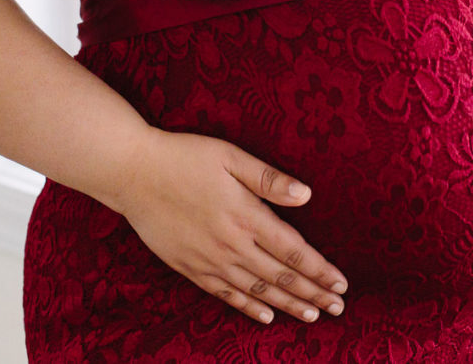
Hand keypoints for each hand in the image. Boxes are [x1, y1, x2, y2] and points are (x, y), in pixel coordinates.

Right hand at [115, 127, 348, 324]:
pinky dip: (249, 307)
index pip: (294, 251)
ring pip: (258, 290)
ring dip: (288, 305)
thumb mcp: (231, 156)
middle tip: (338, 307)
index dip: (319, 269)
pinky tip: (267, 315)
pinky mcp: (190, 267)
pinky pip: (225, 294)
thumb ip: (269, 179)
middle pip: (281, 276)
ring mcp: (210, 259)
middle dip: (313, 293)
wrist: (132, 172)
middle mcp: (232, 244)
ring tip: (313, 316)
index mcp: (246, 215)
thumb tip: (307, 195)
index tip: (341, 283)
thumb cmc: (185, 157)